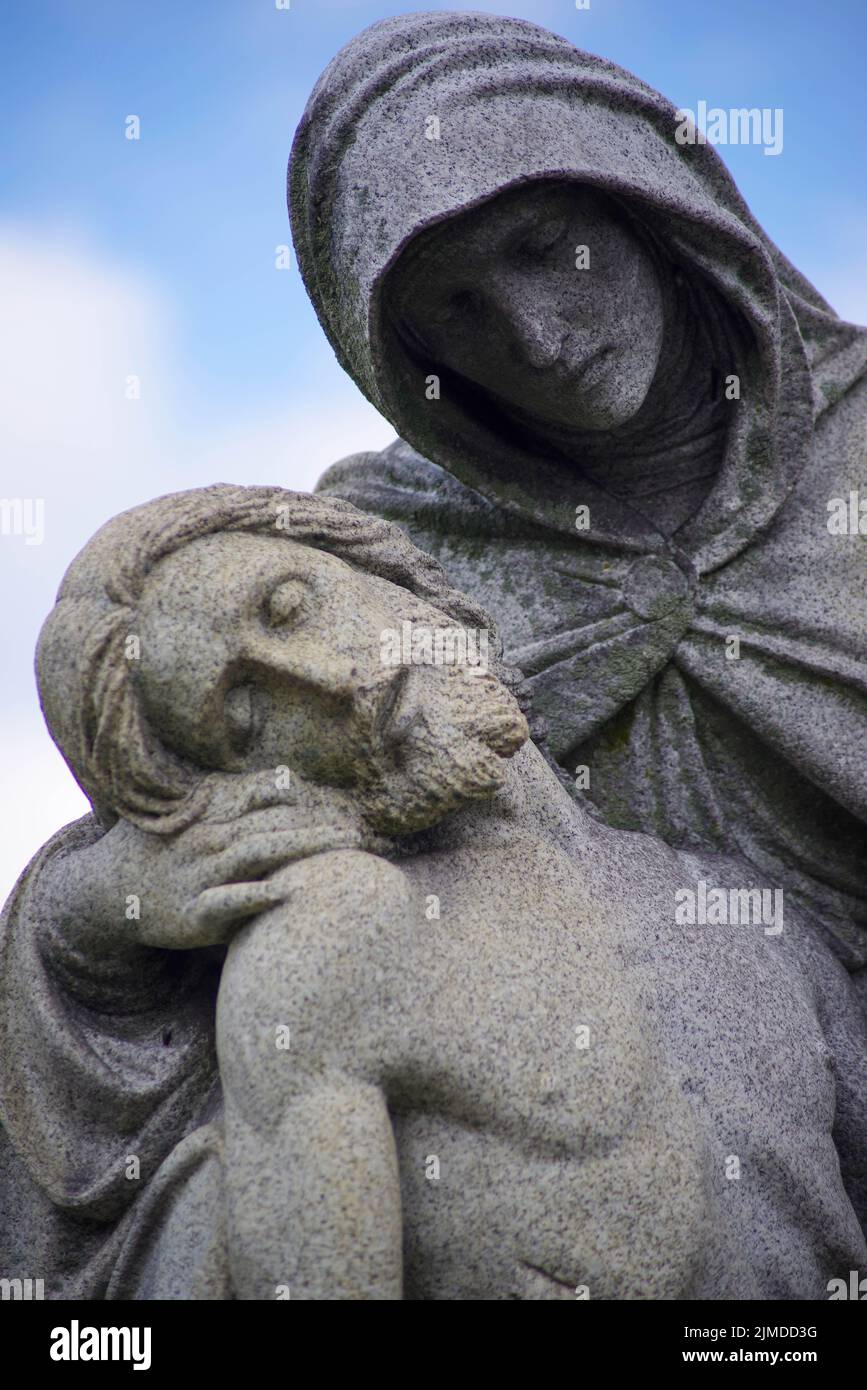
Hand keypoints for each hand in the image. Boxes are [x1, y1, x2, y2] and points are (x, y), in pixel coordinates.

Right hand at [41, 771, 385, 949]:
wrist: (105, 889)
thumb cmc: (159, 849)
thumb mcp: (189, 811)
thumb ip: (234, 796)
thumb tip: (286, 780)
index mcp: (210, 811)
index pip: (267, 794)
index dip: (310, 799)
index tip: (350, 806)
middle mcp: (209, 837)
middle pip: (274, 823)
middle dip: (321, 826)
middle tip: (366, 831)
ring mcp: (201, 874)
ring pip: (257, 853)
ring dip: (304, 847)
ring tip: (344, 846)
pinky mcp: (194, 913)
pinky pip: (227, 902)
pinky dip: (254, 896)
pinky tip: (285, 894)